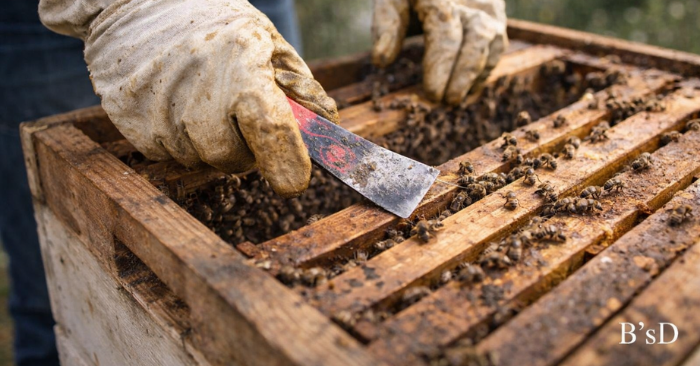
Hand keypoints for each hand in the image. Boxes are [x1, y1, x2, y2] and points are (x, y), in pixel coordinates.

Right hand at [40, 0, 337, 197]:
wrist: (138, 7)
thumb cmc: (217, 26)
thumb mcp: (269, 43)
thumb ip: (302, 90)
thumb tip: (325, 134)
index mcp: (242, 68)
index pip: (270, 129)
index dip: (287, 163)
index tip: (295, 181)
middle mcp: (198, 93)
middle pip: (232, 158)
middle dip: (244, 148)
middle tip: (239, 116)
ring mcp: (159, 111)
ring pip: (200, 159)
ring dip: (211, 142)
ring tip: (203, 98)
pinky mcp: (131, 124)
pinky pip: (170, 154)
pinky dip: (180, 138)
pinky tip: (177, 102)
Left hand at [372, 0, 507, 104]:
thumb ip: (386, 25)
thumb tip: (381, 62)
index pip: (445, 31)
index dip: (440, 64)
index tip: (432, 93)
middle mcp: (471, 0)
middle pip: (475, 39)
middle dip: (462, 75)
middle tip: (444, 101)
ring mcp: (488, 8)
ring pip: (491, 44)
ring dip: (474, 76)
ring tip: (455, 99)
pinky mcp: (496, 18)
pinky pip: (497, 48)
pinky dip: (483, 71)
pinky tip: (467, 90)